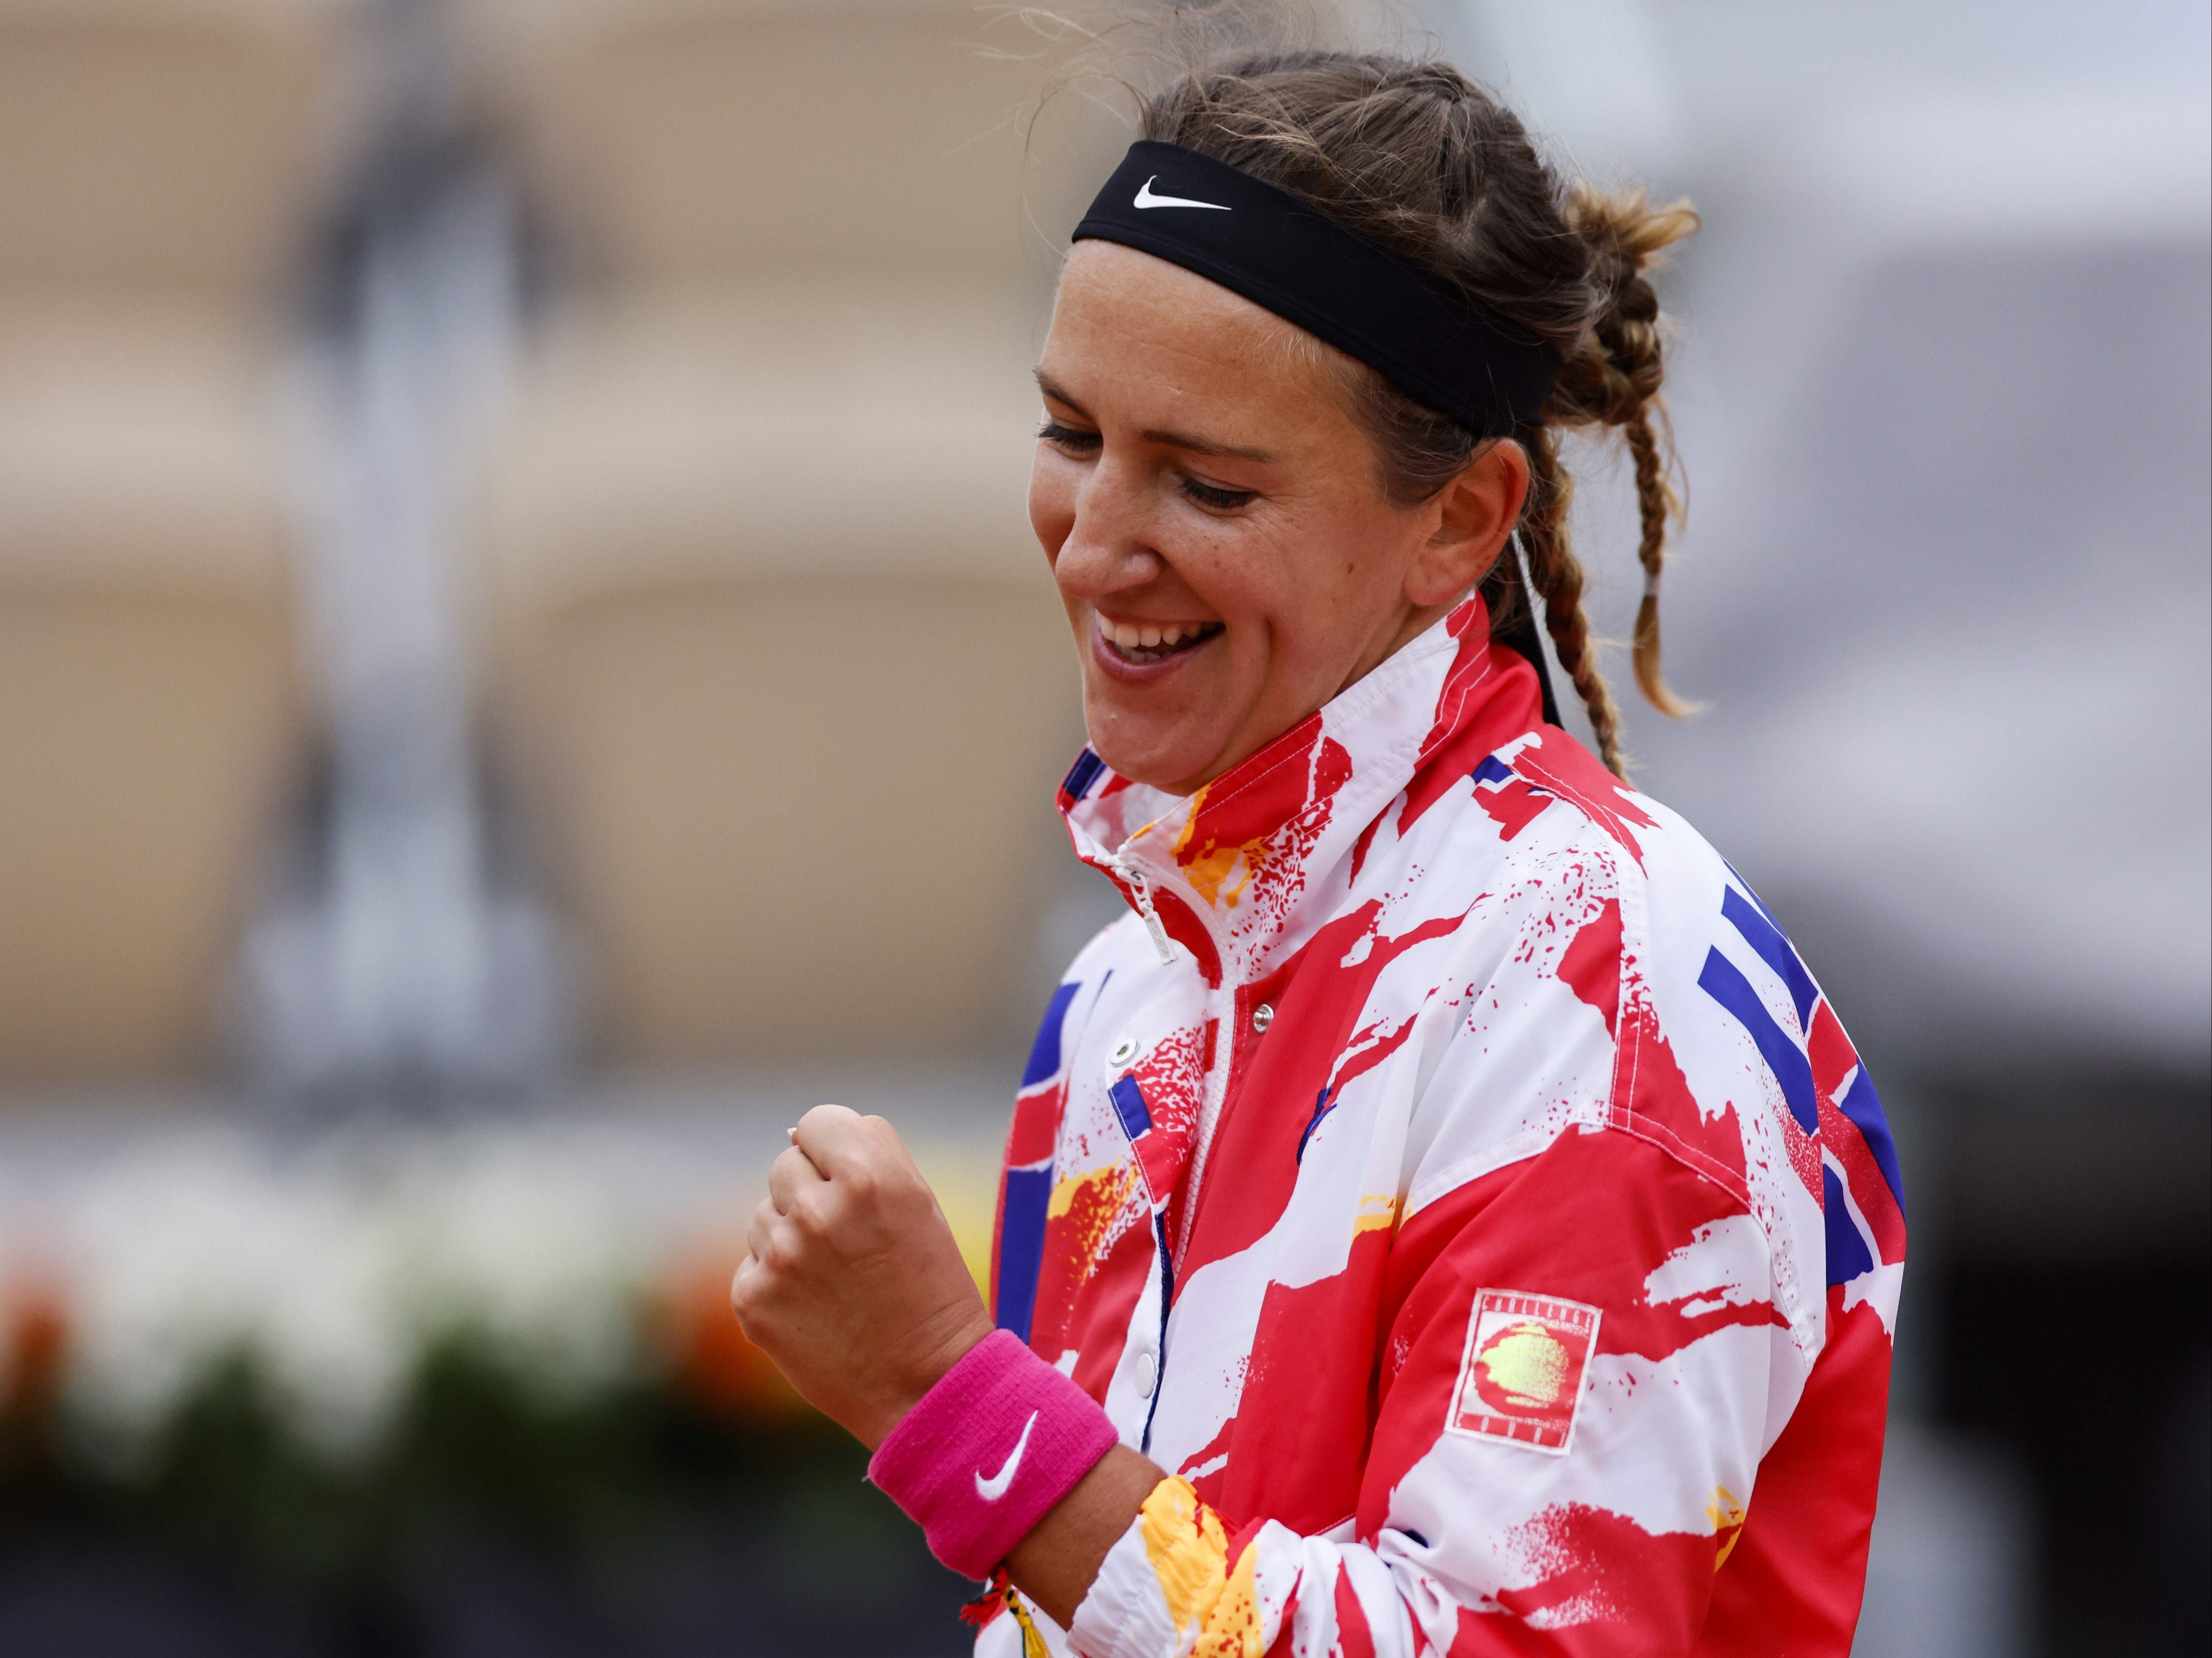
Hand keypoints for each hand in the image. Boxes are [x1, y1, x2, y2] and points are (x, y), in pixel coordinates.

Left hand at [730, 1104, 994, 1448]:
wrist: (925, 1387)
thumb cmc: (930, 1288)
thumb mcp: (919, 1204)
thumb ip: (865, 1155)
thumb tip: (793, 1134)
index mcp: (870, 1176)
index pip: (817, 1121)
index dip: (835, 1148)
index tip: (852, 1179)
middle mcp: (819, 1210)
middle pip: (786, 1165)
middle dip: (812, 1192)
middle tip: (850, 1239)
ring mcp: (780, 1256)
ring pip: (765, 1214)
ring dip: (792, 1236)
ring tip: (837, 1277)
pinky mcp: (753, 1299)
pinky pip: (753, 1263)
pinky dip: (777, 1280)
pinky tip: (816, 1307)